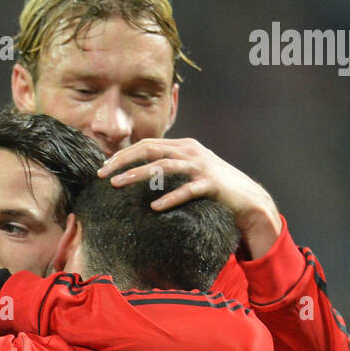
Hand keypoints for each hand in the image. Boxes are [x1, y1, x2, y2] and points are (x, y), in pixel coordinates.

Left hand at [99, 138, 282, 257]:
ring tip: (117, 184)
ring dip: (138, 175)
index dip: (124, 153)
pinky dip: (170, 198)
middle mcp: (190, 151)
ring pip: (163, 166)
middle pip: (150, 150)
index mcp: (183, 145)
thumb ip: (171, 166)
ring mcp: (201, 167)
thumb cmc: (214, 187)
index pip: (147, 143)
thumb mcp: (190, 170)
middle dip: (123, 160)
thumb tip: (143, 170)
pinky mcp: (210, 185)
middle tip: (102, 174)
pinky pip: (187, 191)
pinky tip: (155, 207)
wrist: (247, 198)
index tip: (105, 165)